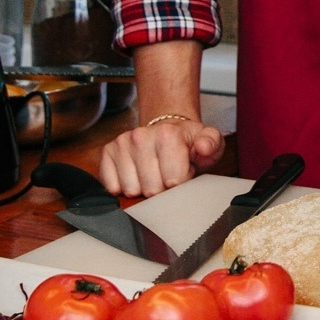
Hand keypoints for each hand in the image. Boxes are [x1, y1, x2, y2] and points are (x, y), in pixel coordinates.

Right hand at [98, 118, 224, 197]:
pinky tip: (136, 175)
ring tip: (154, 172)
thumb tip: (203, 148)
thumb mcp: (209, 141)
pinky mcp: (107, 153)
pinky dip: (124, 187)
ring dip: (143, 187)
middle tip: (168, 172)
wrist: (167, 130)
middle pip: (152, 189)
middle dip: (163, 187)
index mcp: (168, 133)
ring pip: (131, 190)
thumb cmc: (187, 142)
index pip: (174, 181)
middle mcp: (141, 136)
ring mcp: (122, 144)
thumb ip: (212, 143)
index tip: (183, 170)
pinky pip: (111, 186)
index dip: (181, 181)